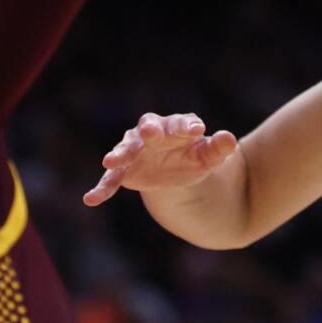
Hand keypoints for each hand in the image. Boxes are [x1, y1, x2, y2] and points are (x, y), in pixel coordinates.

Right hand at [82, 112, 237, 207]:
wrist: (174, 171)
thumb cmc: (193, 157)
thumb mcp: (208, 156)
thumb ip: (218, 148)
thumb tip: (230, 140)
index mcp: (176, 127)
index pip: (181, 123)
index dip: (187, 126)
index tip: (197, 130)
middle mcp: (152, 134)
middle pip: (148, 127)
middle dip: (149, 130)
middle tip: (149, 131)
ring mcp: (135, 150)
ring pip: (125, 149)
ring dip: (119, 154)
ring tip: (110, 161)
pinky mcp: (124, 170)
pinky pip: (111, 178)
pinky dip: (102, 188)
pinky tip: (91, 199)